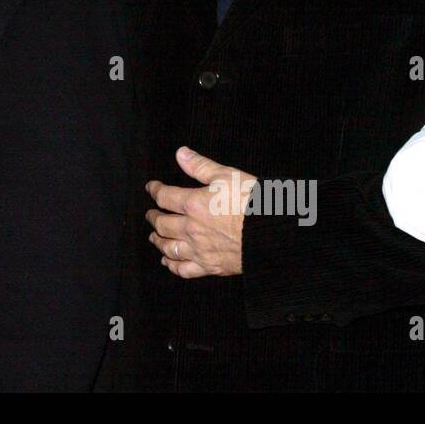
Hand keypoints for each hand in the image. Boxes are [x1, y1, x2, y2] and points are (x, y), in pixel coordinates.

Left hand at [146, 147, 253, 278]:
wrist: (273, 234)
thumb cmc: (252, 203)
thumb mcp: (227, 176)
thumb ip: (201, 166)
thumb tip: (180, 153)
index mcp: (193, 204)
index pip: (164, 197)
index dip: (154, 190)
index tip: (151, 187)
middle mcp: (191, 229)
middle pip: (162, 224)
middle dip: (153, 218)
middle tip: (150, 215)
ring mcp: (199, 250)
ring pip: (169, 248)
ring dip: (158, 241)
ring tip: (154, 237)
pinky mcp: (210, 267)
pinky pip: (184, 270)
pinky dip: (172, 266)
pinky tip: (168, 262)